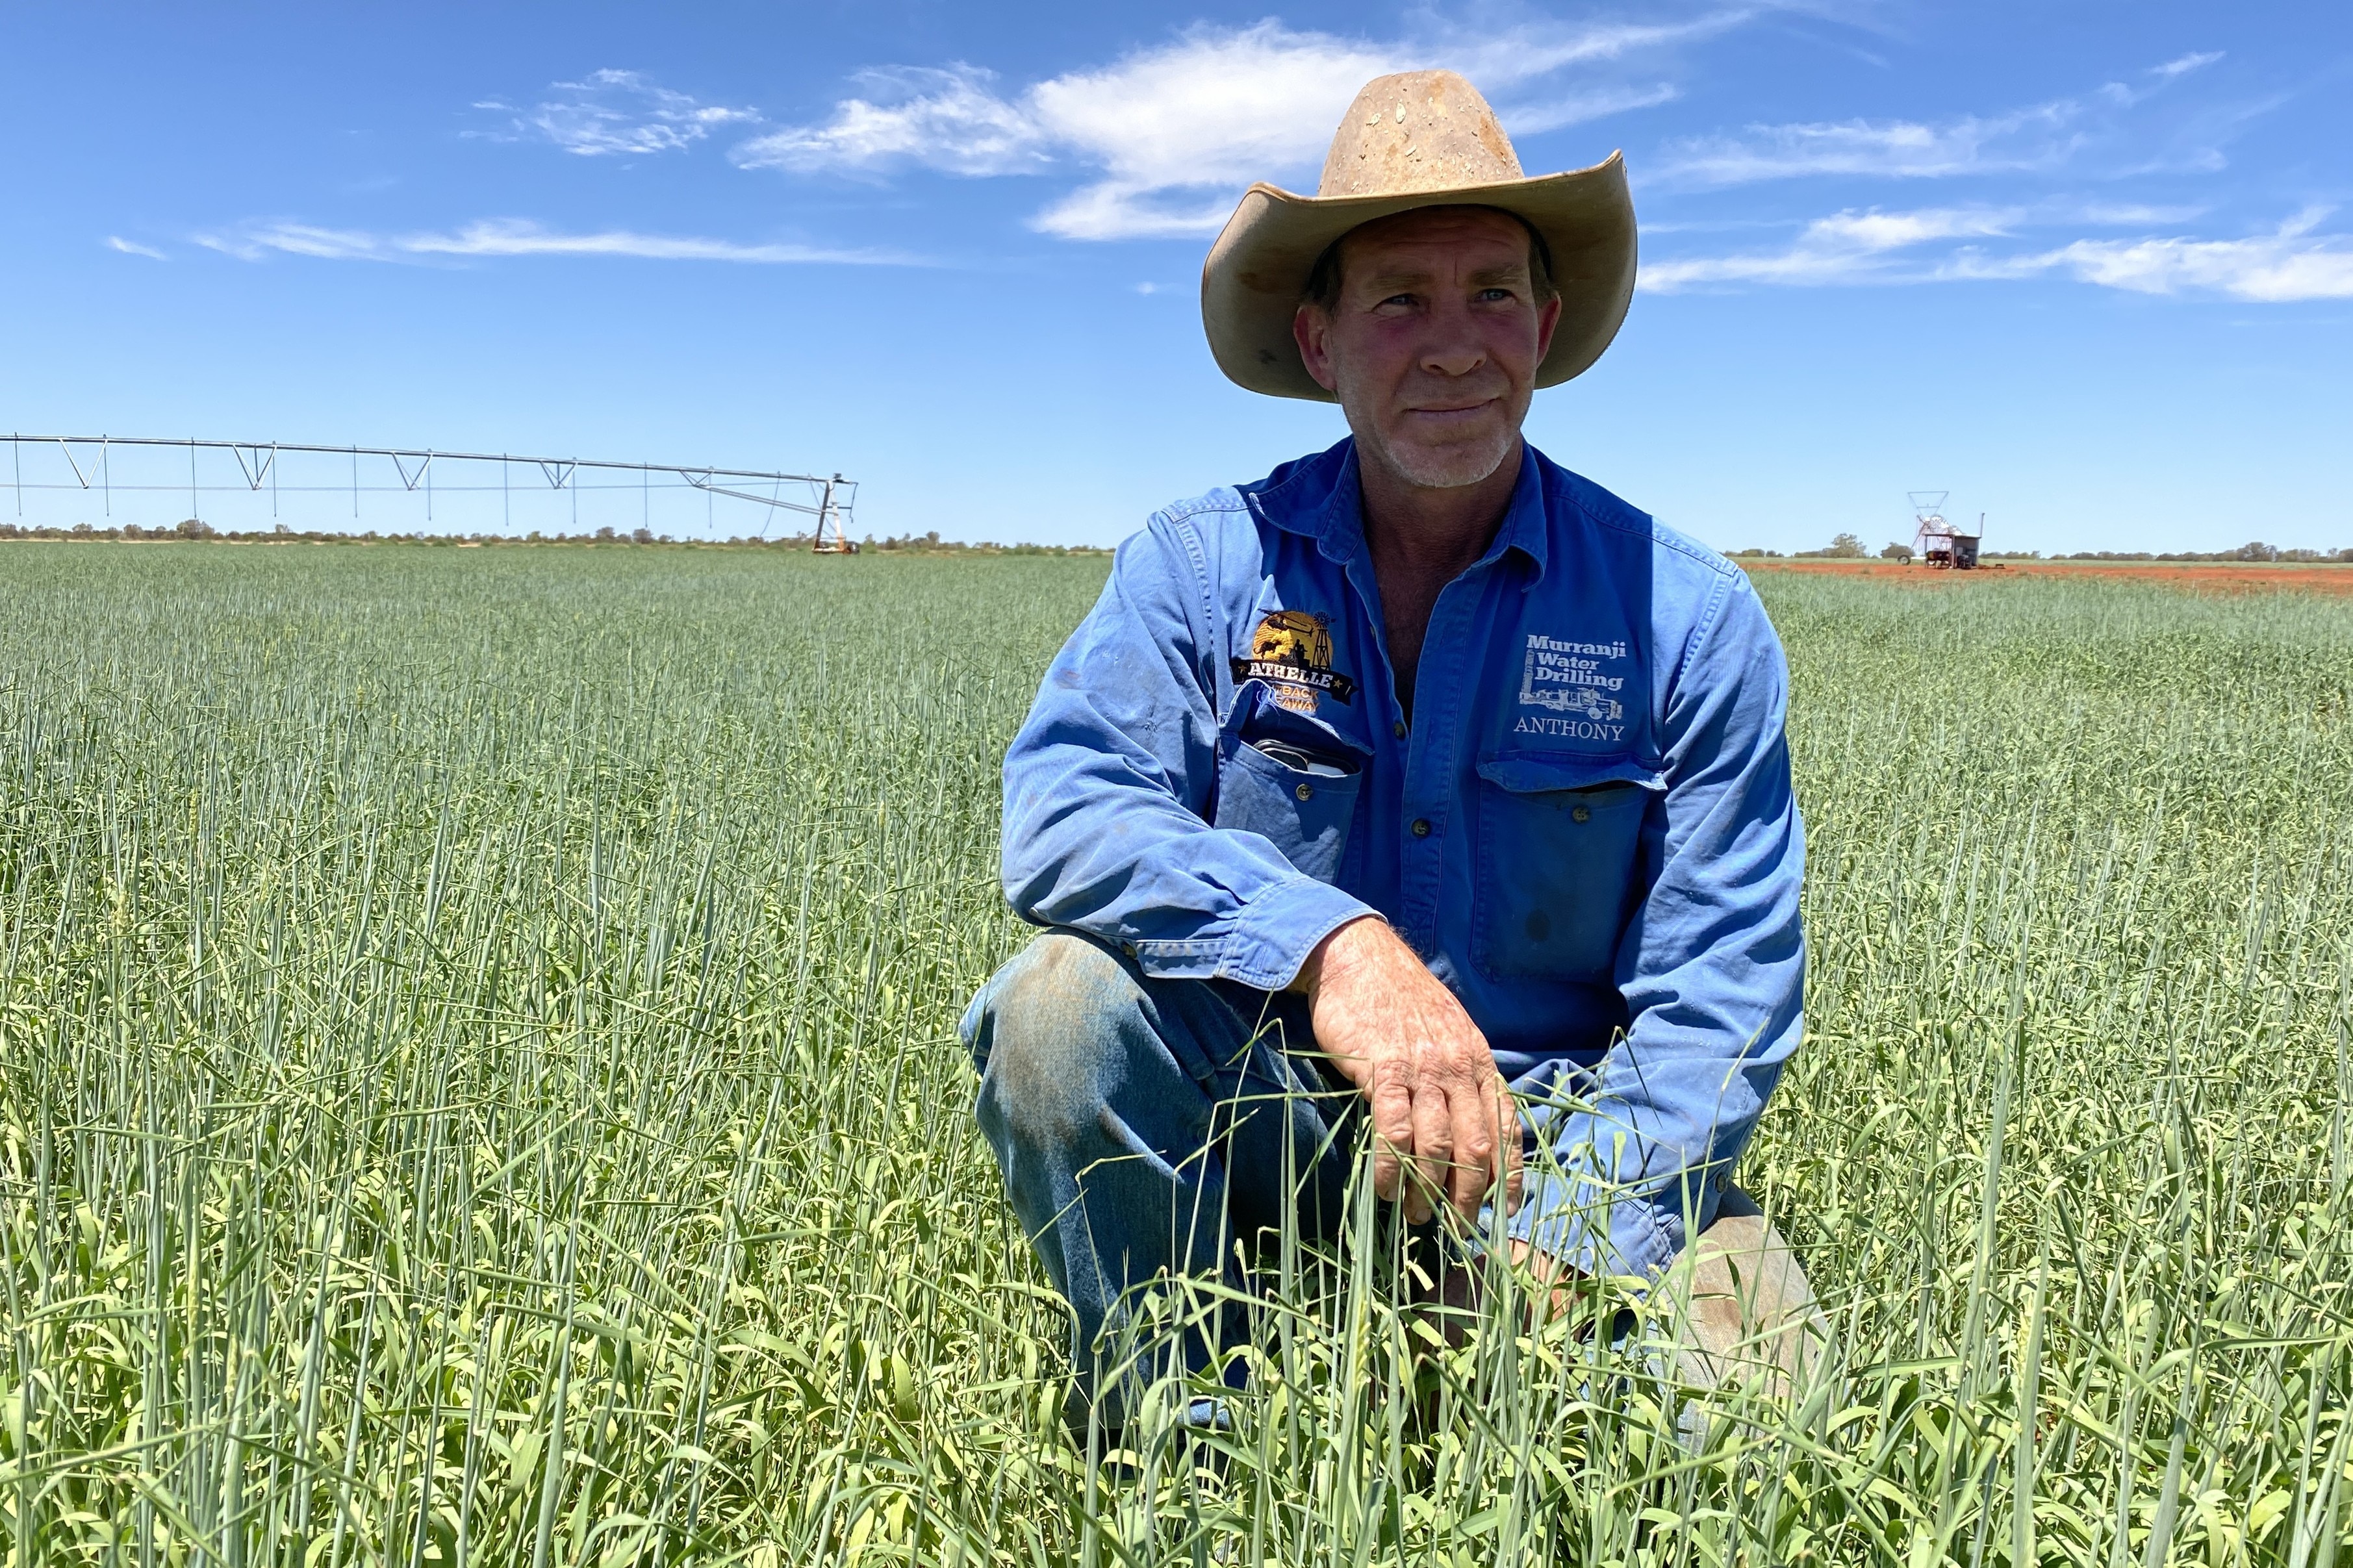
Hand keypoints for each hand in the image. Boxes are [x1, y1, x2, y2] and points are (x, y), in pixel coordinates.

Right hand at [1294, 917, 1523, 1225]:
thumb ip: (1461, 1076)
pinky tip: (1387, 1188)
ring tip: (1416, 1216)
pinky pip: (1394, 1131)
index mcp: (1478, 1061)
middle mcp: (1457, 1068)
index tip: (1506, 1209)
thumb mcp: (1448, 1033)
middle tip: (1455, 1227)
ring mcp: (1421, 1070)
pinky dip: (1392, 1168)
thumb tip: (1467, 1130)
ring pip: (1437, 1146)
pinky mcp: (1382, 1071)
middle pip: (1475, 1148)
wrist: (1359, 959)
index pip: (1506, 1127)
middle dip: (1467, 1196)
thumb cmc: (1400, 1000)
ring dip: (1428, 1191)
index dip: (1511, 1173)